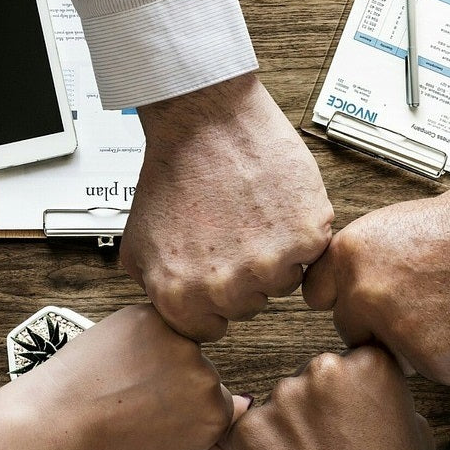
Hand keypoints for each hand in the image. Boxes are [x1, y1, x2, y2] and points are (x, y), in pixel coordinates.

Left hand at [10, 305, 249, 449]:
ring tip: (125, 379)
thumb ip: (210, 447)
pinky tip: (119, 359)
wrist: (56, 419)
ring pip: (181, 347)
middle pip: (203, 374)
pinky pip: (159, 324)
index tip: (165, 416)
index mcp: (213, 416)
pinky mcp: (153, 318)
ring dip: (161, 356)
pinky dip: (142, 336)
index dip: (189, 411)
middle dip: (177, 382)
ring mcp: (180, 343)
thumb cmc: (103, 444)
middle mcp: (206, 377)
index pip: (221, 404)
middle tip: (139, 400)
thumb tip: (237, 424)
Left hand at [125, 73, 333, 341]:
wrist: (205, 120)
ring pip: (282, 282)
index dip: (212, 300)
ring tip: (252, 215)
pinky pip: (311, 253)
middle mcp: (226, 288)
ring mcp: (269, 264)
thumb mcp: (138, 242)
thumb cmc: (173, 171)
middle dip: (242, 275)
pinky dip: (299, 230)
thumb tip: (173, 312)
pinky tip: (274, 205)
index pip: (209, 329)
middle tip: (231, 232)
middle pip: (248, 306)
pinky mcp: (305, 237)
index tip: (214, 272)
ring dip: (274, 255)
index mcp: (181, 297)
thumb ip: (155, 288)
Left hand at [223, 347, 433, 449]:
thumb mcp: (417, 436)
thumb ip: (388, 401)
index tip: (355, 417)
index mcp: (369, 366)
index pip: (355, 362)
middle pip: (315, 380)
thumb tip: (367, 394)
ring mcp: (280, 401)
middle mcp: (322, 372)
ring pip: (283, 406)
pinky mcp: (247, 432)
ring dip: (292, 430)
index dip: (354, 395)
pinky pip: (253, 432)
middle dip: (320, 409)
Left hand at [302, 177, 449, 384]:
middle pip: (351, 331)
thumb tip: (338, 292)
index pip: (317, 297)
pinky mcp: (434, 360)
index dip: (343, 297)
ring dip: (412, 343)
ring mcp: (397, 331)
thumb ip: (357, 264)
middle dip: (377, 324)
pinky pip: (431, 369)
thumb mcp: (389, 227)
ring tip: (447, 305)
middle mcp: (364, 295)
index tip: (360, 298)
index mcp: (347, 257)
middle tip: (419, 301)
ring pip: (390, 355)